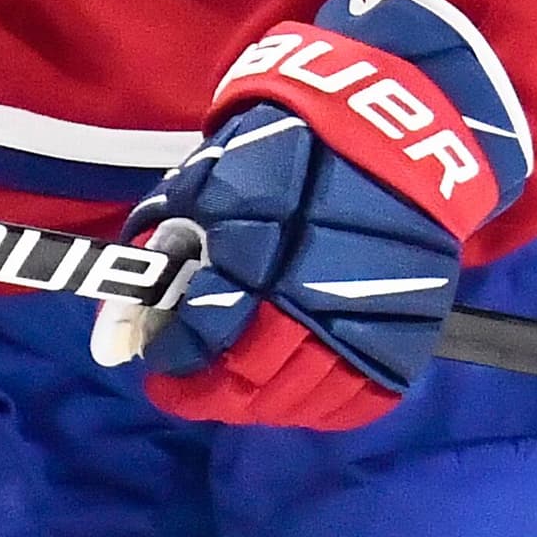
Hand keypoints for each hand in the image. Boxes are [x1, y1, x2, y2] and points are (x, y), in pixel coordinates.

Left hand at [115, 0, 531, 432]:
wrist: (389, 127)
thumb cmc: (287, 146)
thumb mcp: (209, 178)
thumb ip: (165, 244)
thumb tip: (127, 309)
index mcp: (255, 250)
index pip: (204, 337)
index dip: (173, 363)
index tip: (158, 368)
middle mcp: (311, 295)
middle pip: (251, 380)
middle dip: (207, 394)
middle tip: (189, 390)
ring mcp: (366, 319)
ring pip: (302, 400)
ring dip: (258, 406)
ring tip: (237, 393)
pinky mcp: (409, 332)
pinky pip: (359, 399)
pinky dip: (319, 409)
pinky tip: (293, 395)